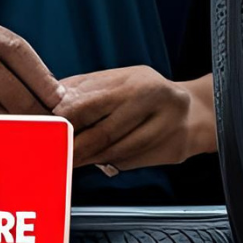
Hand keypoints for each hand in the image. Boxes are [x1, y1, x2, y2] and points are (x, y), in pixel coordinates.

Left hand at [53, 67, 214, 171]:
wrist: (194, 112)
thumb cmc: (147, 94)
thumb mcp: (119, 80)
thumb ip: (87, 90)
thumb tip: (51, 102)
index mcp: (134, 82)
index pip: (90, 103)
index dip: (66, 120)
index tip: (47, 129)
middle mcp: (152, 103)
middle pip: (104, 133)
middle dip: (75, 146)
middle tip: (54, 153)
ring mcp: (164, 127)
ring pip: (116, 152)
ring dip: (88, 159)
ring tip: (68, 160)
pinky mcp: (169, 150)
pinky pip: (129, 161)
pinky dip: (107, 163)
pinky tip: (95, 160)